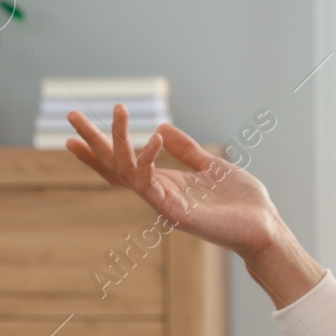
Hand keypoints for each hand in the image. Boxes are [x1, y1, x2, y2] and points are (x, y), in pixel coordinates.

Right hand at [64, 104, 281, 257]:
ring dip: (118, 140)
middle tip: (71, 115)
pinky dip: (149, 160)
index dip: (97, 152)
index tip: (72, 134)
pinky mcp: (177, 213)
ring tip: (119, 110)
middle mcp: (158, 195)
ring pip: (128, 171)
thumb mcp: (210, 166)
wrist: (264, 226)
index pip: (121, 167)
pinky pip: (153, 185)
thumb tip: (161, 126)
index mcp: (164, 184)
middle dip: (92, 142)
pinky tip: (153, 137)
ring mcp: (164, 205)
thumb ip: (185, 150)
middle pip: (114, 167)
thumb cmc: (241, 201)